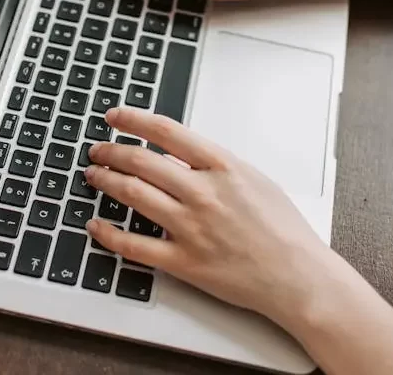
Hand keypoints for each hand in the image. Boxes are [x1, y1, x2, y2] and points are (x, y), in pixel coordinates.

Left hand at [86, 108, 335, 333]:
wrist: (298, 276)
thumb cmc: (282, 227)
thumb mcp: (252, 177)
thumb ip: (214, 163)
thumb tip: (178, 150)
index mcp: (222, 166)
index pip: (166, 131)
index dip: (134, 119)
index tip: (115, 116)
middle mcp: (203, 193)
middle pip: (141, 161)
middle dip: (111, 151)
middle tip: (98, 149)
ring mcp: (191, 228)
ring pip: (132, 195)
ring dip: (106, 181)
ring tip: (94, 174)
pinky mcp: (184, 262)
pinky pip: (134, 246)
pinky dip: (108, 233)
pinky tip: (95, 224)